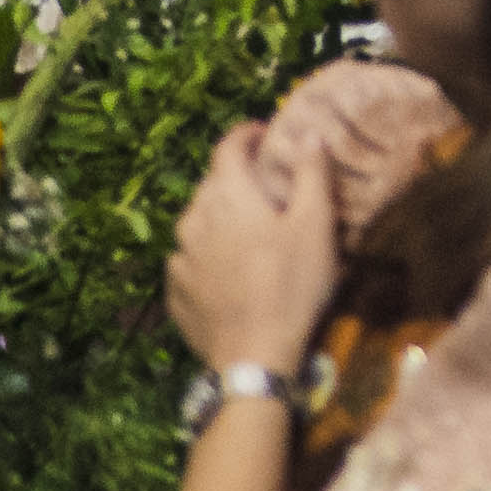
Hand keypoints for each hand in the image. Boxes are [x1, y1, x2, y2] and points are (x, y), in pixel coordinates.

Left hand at [164, 111, 343, 376]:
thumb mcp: (316, 225)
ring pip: (197, 221)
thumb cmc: (291, 284)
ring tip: (247, 229)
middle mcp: (193, 219)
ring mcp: (179, 258)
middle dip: (237, 177)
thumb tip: (308, 133)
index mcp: (227, 196)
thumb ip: (311, 173)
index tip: (266, 133)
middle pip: (212, 183)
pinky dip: (207, 251)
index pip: (228, 147)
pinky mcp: (174, 291)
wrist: (253, 357)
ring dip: (220, 215)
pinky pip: (189, 257)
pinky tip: (228, 268)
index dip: (246, 134)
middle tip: (267, 187)